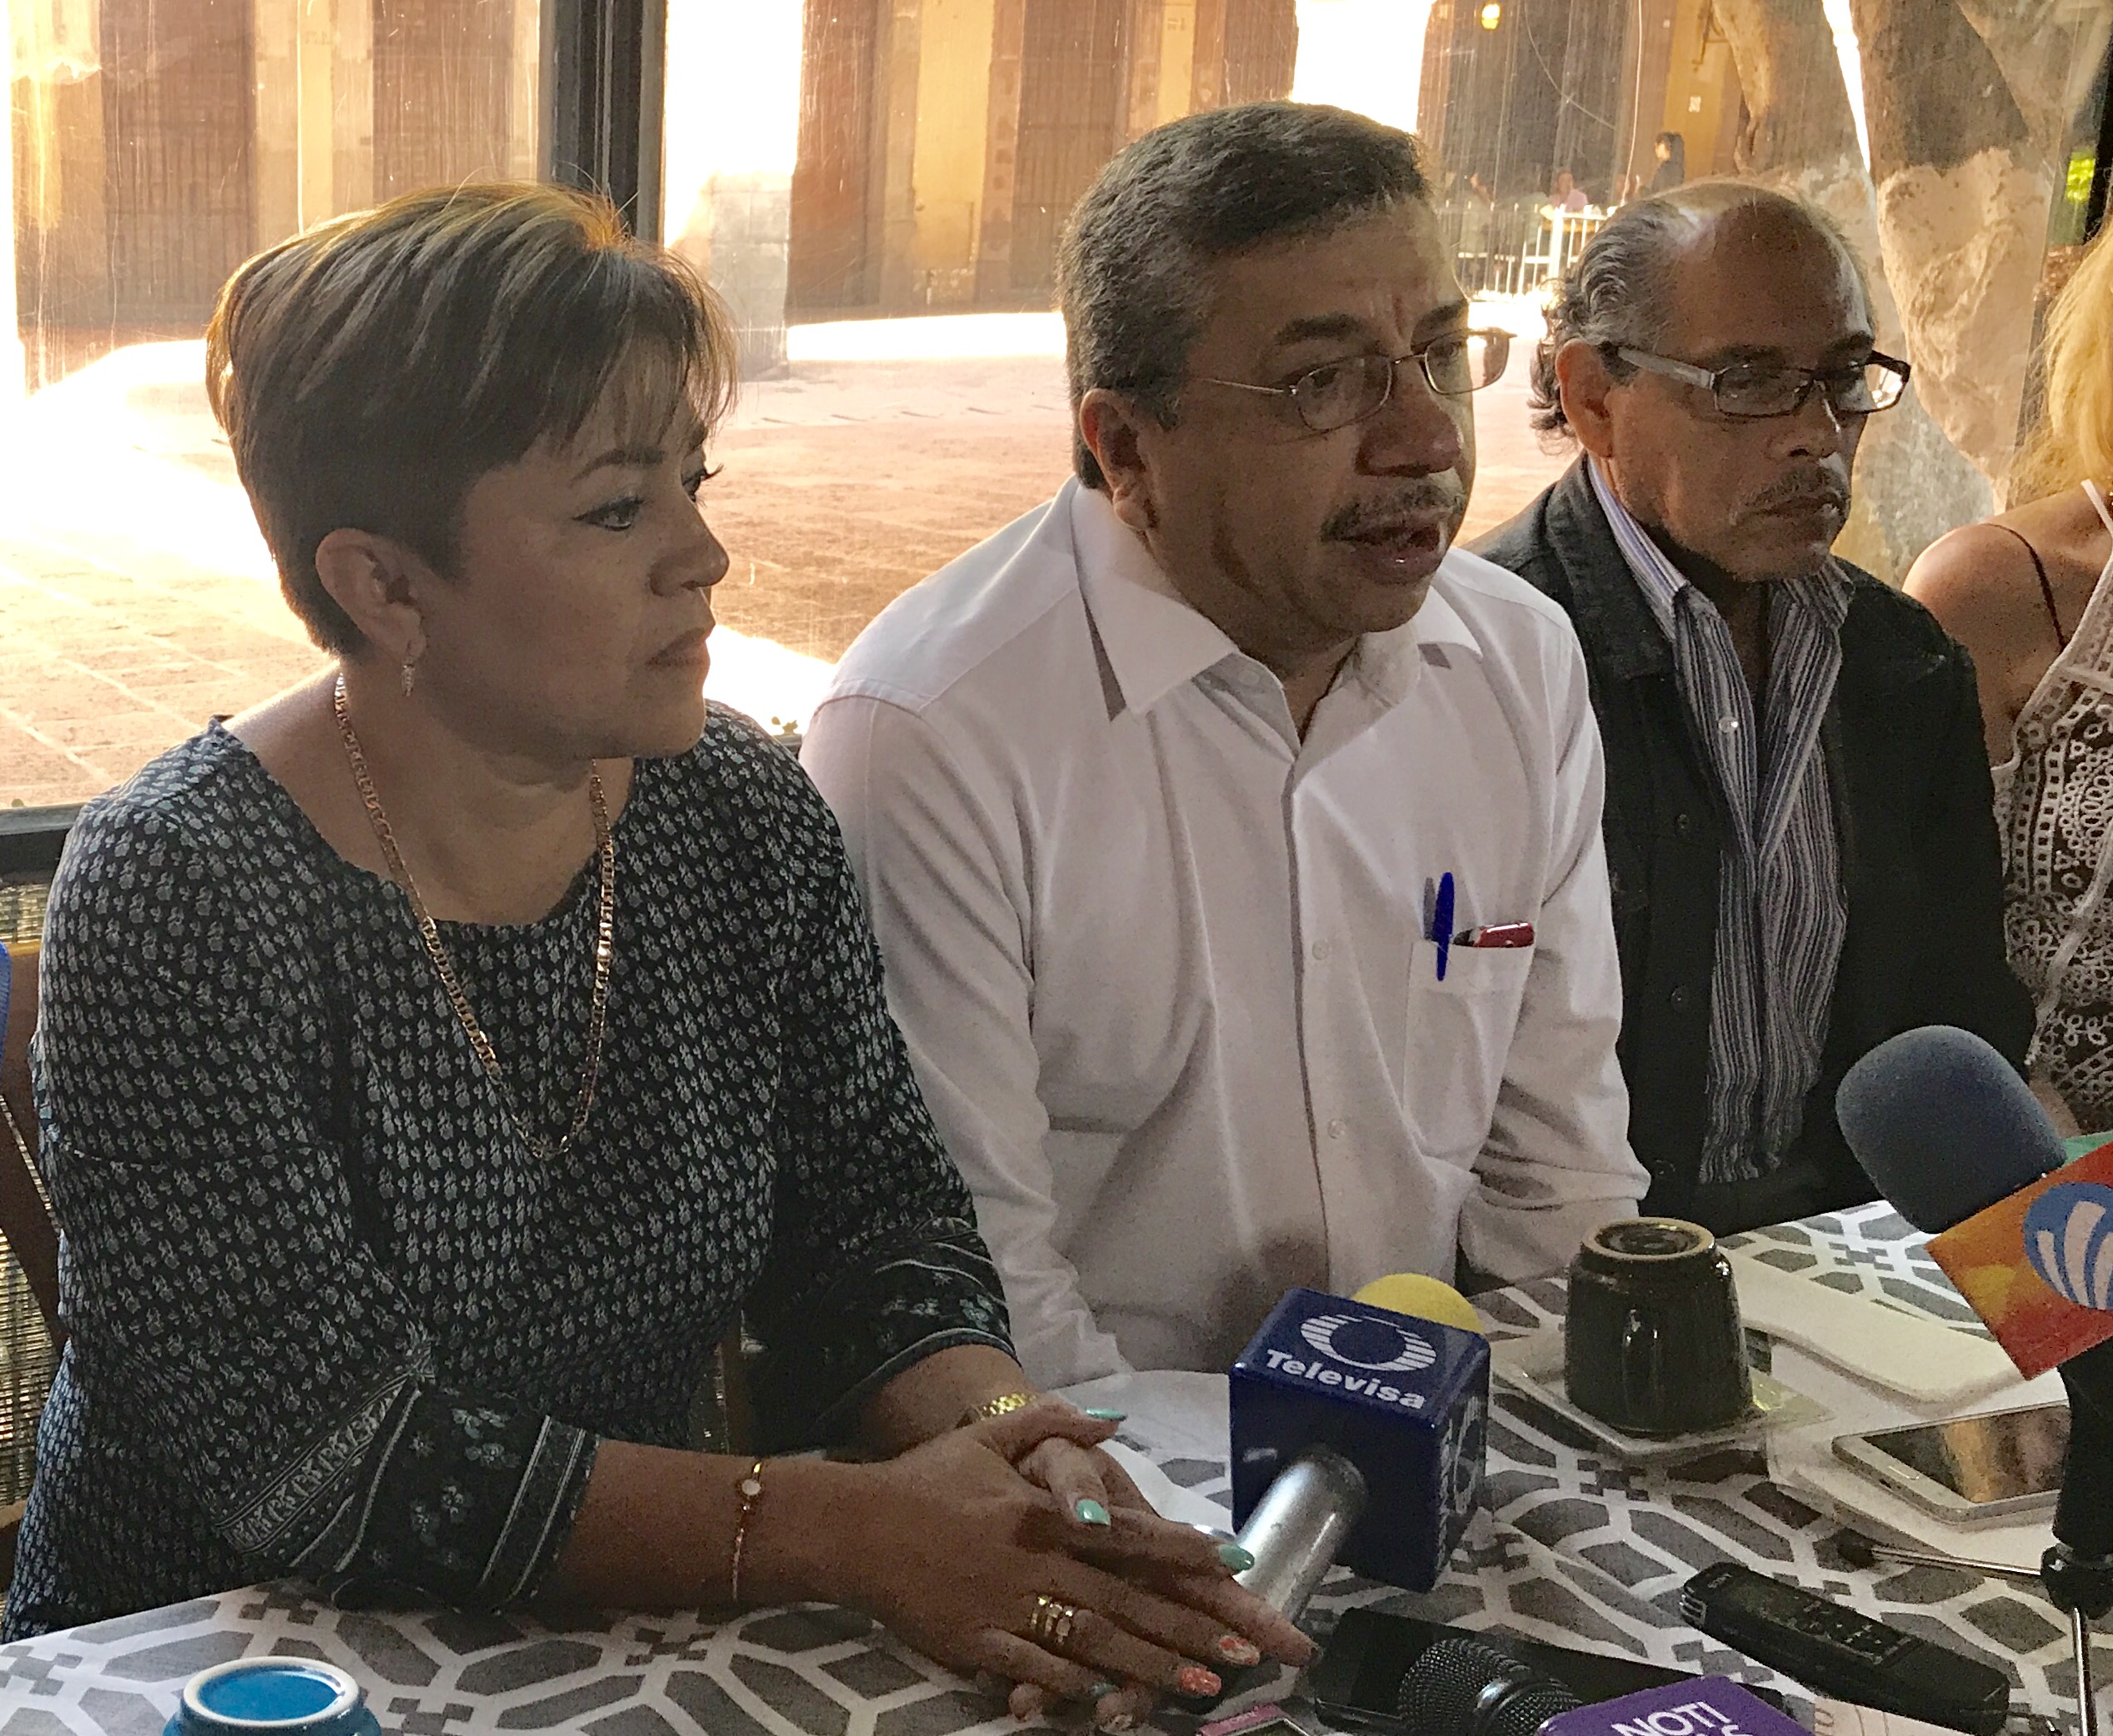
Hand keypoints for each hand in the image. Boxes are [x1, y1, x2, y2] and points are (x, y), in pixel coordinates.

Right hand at [831, 1406, 1310, 1730]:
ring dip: (1152, 1667)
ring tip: (1203, 1688)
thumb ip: (1055, 1426)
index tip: (1232, 1566)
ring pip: (1094, 1643)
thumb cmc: (926, 1479)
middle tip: (1246, 1652)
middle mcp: (1036, 1563)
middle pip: (1126, 1601)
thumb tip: (1113, 1419)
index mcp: (1044, 1514)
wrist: (856, 1526)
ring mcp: (1009, 1607)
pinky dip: (1077, 1687)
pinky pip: (1038, 1670)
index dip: (1182, 1552)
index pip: (1127, 1536)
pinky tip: (1114, 1703)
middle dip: (1189, 1627)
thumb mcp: (991, 1437)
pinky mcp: (979, 1644)